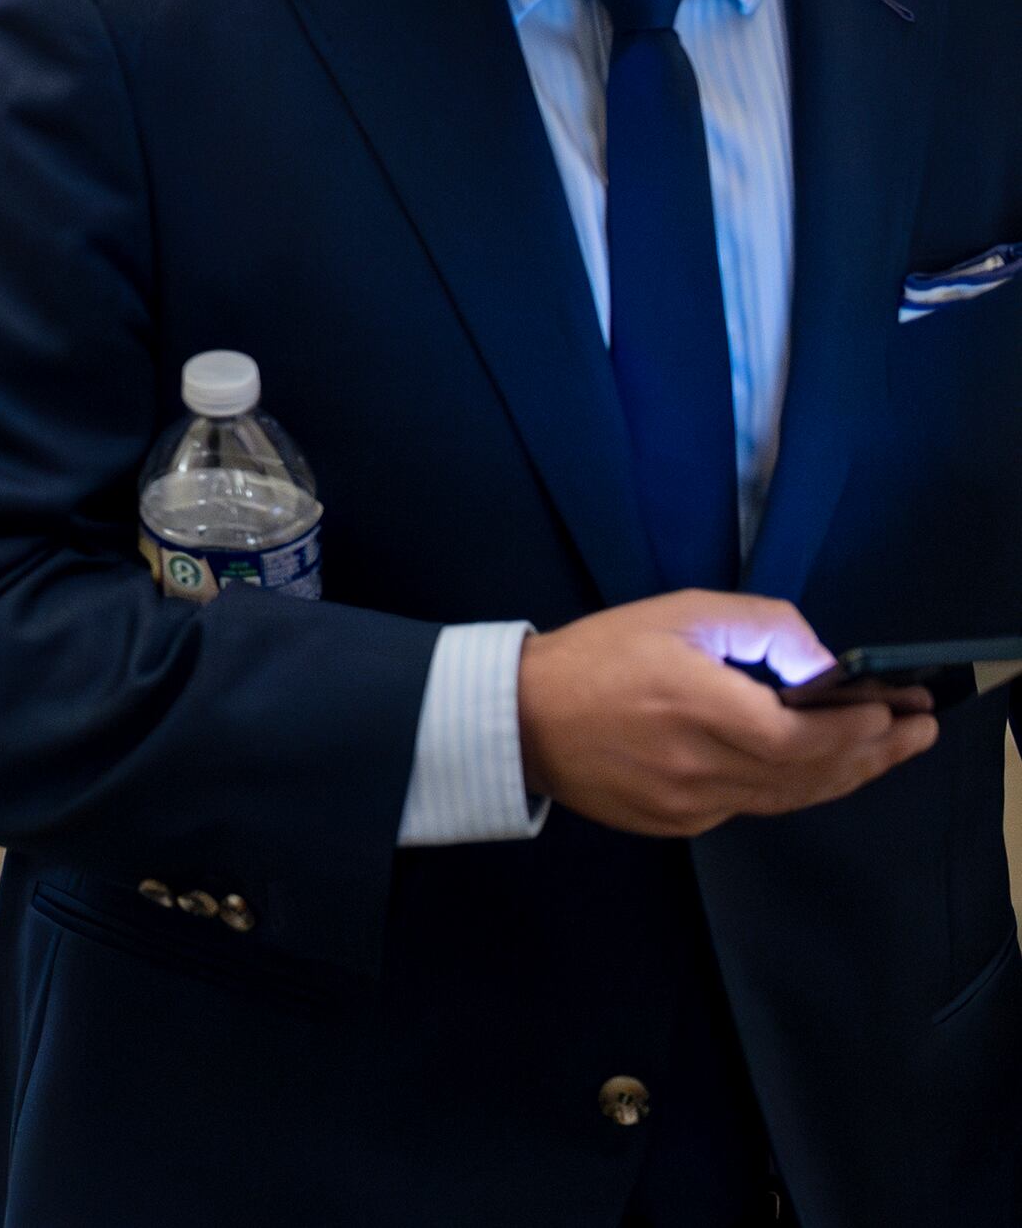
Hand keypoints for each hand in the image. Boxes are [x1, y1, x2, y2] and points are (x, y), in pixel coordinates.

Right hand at [520, 589, 932, 837]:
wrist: (519, 719)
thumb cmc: (598, 655)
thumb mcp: (676, 614)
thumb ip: (757, 626)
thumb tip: (819, 663)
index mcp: (696, 705)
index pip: (803, 734)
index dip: (858, 728)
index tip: (898, 707)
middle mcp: (699, 765)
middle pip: (810, 773)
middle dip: (874, 751)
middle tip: (920, 731)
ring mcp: (689, 804)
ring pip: (787, 797)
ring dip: (844, 775)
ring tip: (884, 753)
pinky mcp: (677, 824)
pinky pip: (750, 806)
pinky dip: (792, 788)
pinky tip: (815, 771)